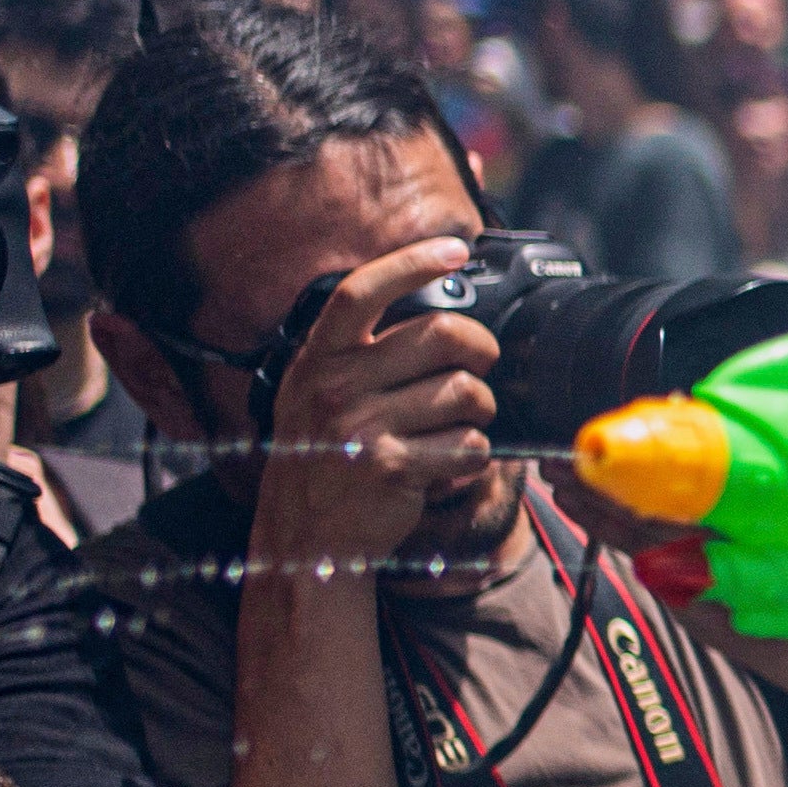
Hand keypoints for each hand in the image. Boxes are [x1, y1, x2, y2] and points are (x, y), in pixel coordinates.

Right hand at [243, 237, 494, 571]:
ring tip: (460, 424)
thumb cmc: (324, 457)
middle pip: (443, 334)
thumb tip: (437, 314)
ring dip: (480, 411)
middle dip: (480, 348)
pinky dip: (474, 455)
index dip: (413, 262)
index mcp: (318, 358)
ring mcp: (361, 426)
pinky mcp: (391, 468)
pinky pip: (469, 445)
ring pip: (467, 393)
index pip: (363, 290)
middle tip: (481, 363)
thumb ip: (360, 352)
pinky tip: (450, 462)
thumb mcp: (317, 392)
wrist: (306, 536)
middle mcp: (334, 385)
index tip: (455, 249)